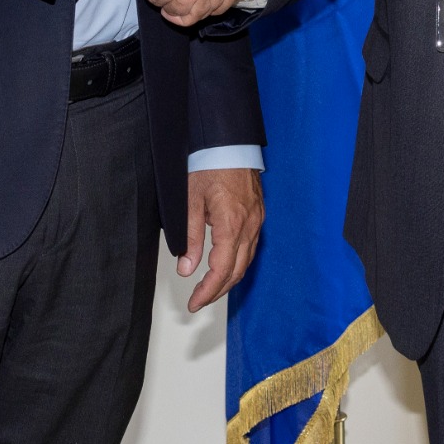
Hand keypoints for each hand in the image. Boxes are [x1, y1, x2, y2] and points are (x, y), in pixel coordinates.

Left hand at [183, 167, 263, 310]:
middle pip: (237, 270)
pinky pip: (250, 246)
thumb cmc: (208, 163)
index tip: (194, 302)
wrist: (228, 140)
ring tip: (209, 289)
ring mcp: (257, 219)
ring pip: (246, 260)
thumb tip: (186, 268)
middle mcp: (249, 225)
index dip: (208, 291)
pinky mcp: (258, 214)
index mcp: (231, 223)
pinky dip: (237, 262)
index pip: (222, 269)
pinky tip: (225, 265)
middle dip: (218, 290)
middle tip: (198, 301)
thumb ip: (189, 237)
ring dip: (229, 278)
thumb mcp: (190, 201)